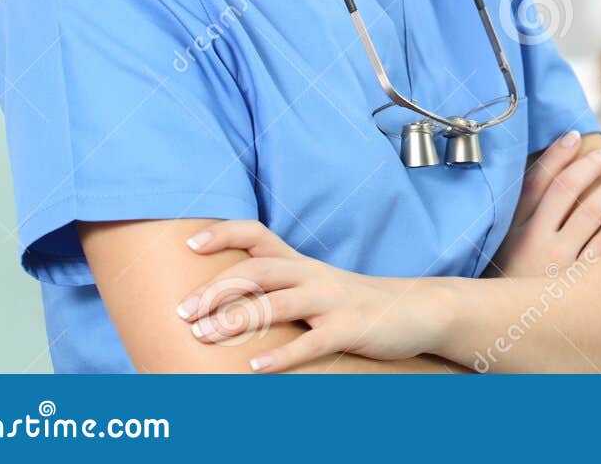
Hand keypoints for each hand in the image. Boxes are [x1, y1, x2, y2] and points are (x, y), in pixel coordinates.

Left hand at [179, 220, 445, 372]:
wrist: (417, 309)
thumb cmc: (354, 303)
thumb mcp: (314, 287)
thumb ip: (277, 290)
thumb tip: (221, 308)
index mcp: (301, 263)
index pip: (257, 235)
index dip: (223, 233)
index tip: (189, 243)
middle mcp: (313, 275)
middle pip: (258, 270)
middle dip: (217, 289)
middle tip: (183, 312)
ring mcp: (333, 301)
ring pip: (279, 303)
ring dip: (237, 318)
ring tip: (204, 336)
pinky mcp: (350, 328)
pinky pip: (312, 342)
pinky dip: (281, 355)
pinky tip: (255, 368)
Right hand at [489, 130, 600, 277]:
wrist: (500, 335)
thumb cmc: (503, 289)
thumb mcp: (500, 251)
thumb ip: (517, 219)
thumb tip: (538, 182)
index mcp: (511, 230)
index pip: (537, 181)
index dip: (557, 155)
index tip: (574, 137)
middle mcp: (533, 242)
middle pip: (566, 190)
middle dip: (590, 166)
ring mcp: (556, 263)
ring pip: (590, 214)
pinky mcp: (577, 284)